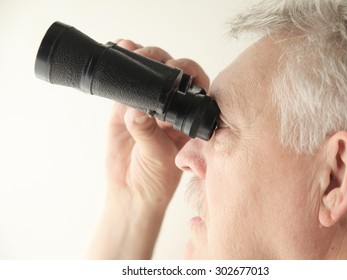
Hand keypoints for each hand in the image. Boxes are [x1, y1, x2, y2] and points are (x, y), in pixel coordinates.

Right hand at [106, 39, 208, 206]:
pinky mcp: (124, 108)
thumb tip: (135, 111)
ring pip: (147, 75)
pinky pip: (124, 86)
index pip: (195, 87)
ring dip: (140, 58)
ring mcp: (147, 106)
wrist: (131, 193)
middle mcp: (171, 108)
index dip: (188, 73)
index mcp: (189, 118)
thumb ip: (148, 134)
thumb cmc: (156, 180)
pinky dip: (121, 71)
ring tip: (130, 49)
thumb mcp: (158, 157)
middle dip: (160, 61)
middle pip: (170, 74)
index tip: (176, 70)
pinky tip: (118, 53)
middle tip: (148, 59)